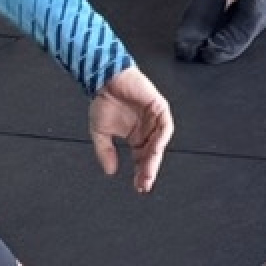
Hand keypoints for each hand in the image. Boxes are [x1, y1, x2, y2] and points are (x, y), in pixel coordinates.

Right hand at [89, 65, 173, 192]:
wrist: (105, 79)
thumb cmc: (104, 101)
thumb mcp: (100, 133)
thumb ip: (105, 152)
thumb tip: (110, 172)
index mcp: (136, 136)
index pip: (142, 159)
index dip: (141, 173)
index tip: (139, 187)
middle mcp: (147, 129)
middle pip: (152, 154)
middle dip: (149, 170)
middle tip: (144, 184)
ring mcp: (154, 119)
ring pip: (159, 142)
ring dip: (155, 158)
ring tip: (148, 172)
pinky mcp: (159, 107)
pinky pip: (165, 125)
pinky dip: (162, 137)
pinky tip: (155, 149)